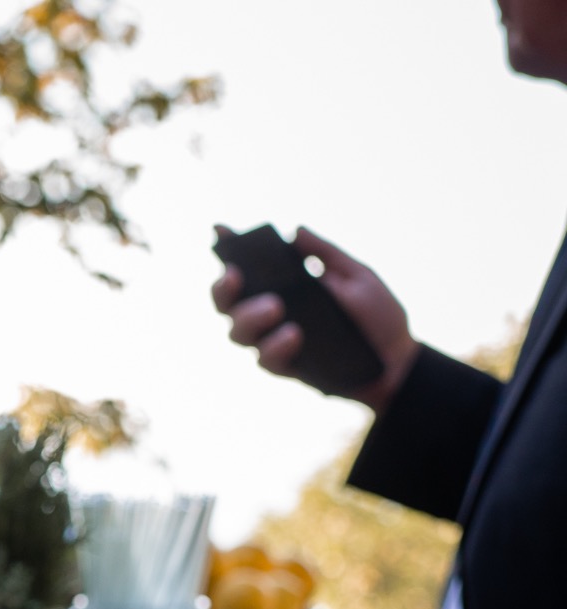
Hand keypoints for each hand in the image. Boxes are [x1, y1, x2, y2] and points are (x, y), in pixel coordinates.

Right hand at [211, 226, 420, 411]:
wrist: (397, 359)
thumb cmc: (377, 316)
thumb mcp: (356, 276)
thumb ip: (325, 254)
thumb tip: (295, 230)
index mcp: (285, 288)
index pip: (248, 268)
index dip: (228, 250)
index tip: (220, 231)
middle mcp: (271, 315)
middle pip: (226, 303)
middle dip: (222, 288)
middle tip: (236, 275)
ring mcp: (274, 342)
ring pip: (237, 332)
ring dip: (249, 317)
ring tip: (276, 307)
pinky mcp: (286, 368)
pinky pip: (265, 359)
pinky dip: (276, 345)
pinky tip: (295, 335)